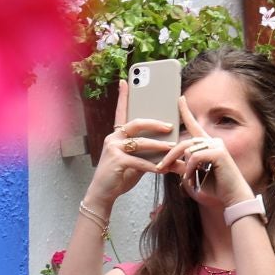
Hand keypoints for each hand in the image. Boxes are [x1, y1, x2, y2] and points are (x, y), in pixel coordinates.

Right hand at [86, 81, 177, 205]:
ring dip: (158, 146)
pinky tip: (162, 169)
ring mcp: (113, 148)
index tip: (126, 81)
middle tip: (169, 126)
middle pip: (136, 123)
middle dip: (155, 123)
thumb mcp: (134, 161)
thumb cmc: (120, 176)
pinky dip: (152, 165)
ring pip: (140, 142)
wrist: (103, 194)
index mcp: (117, 134)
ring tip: (172, 148)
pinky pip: (139, 161)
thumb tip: (168, 149)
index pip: (121, 111)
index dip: (123, 96)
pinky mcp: (116, 161)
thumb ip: (147, 152)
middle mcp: (113, 138)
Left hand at [164, 95, 254, 209]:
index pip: (195, 125)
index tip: (180, 99)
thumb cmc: (214, 189)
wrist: (232, 198)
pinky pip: (194, 158)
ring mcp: (217, 145)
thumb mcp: (193, 176)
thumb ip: (182, 166)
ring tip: (185, 181)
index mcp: (208, 144)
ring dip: (181, 168)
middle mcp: (213, 141)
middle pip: (184, 143)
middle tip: (160, 168)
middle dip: (169, 156)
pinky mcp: (219, 152)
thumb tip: (167, 162)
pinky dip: (189, 171)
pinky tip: (191, 180)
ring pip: (187, 150)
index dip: (186, 111)